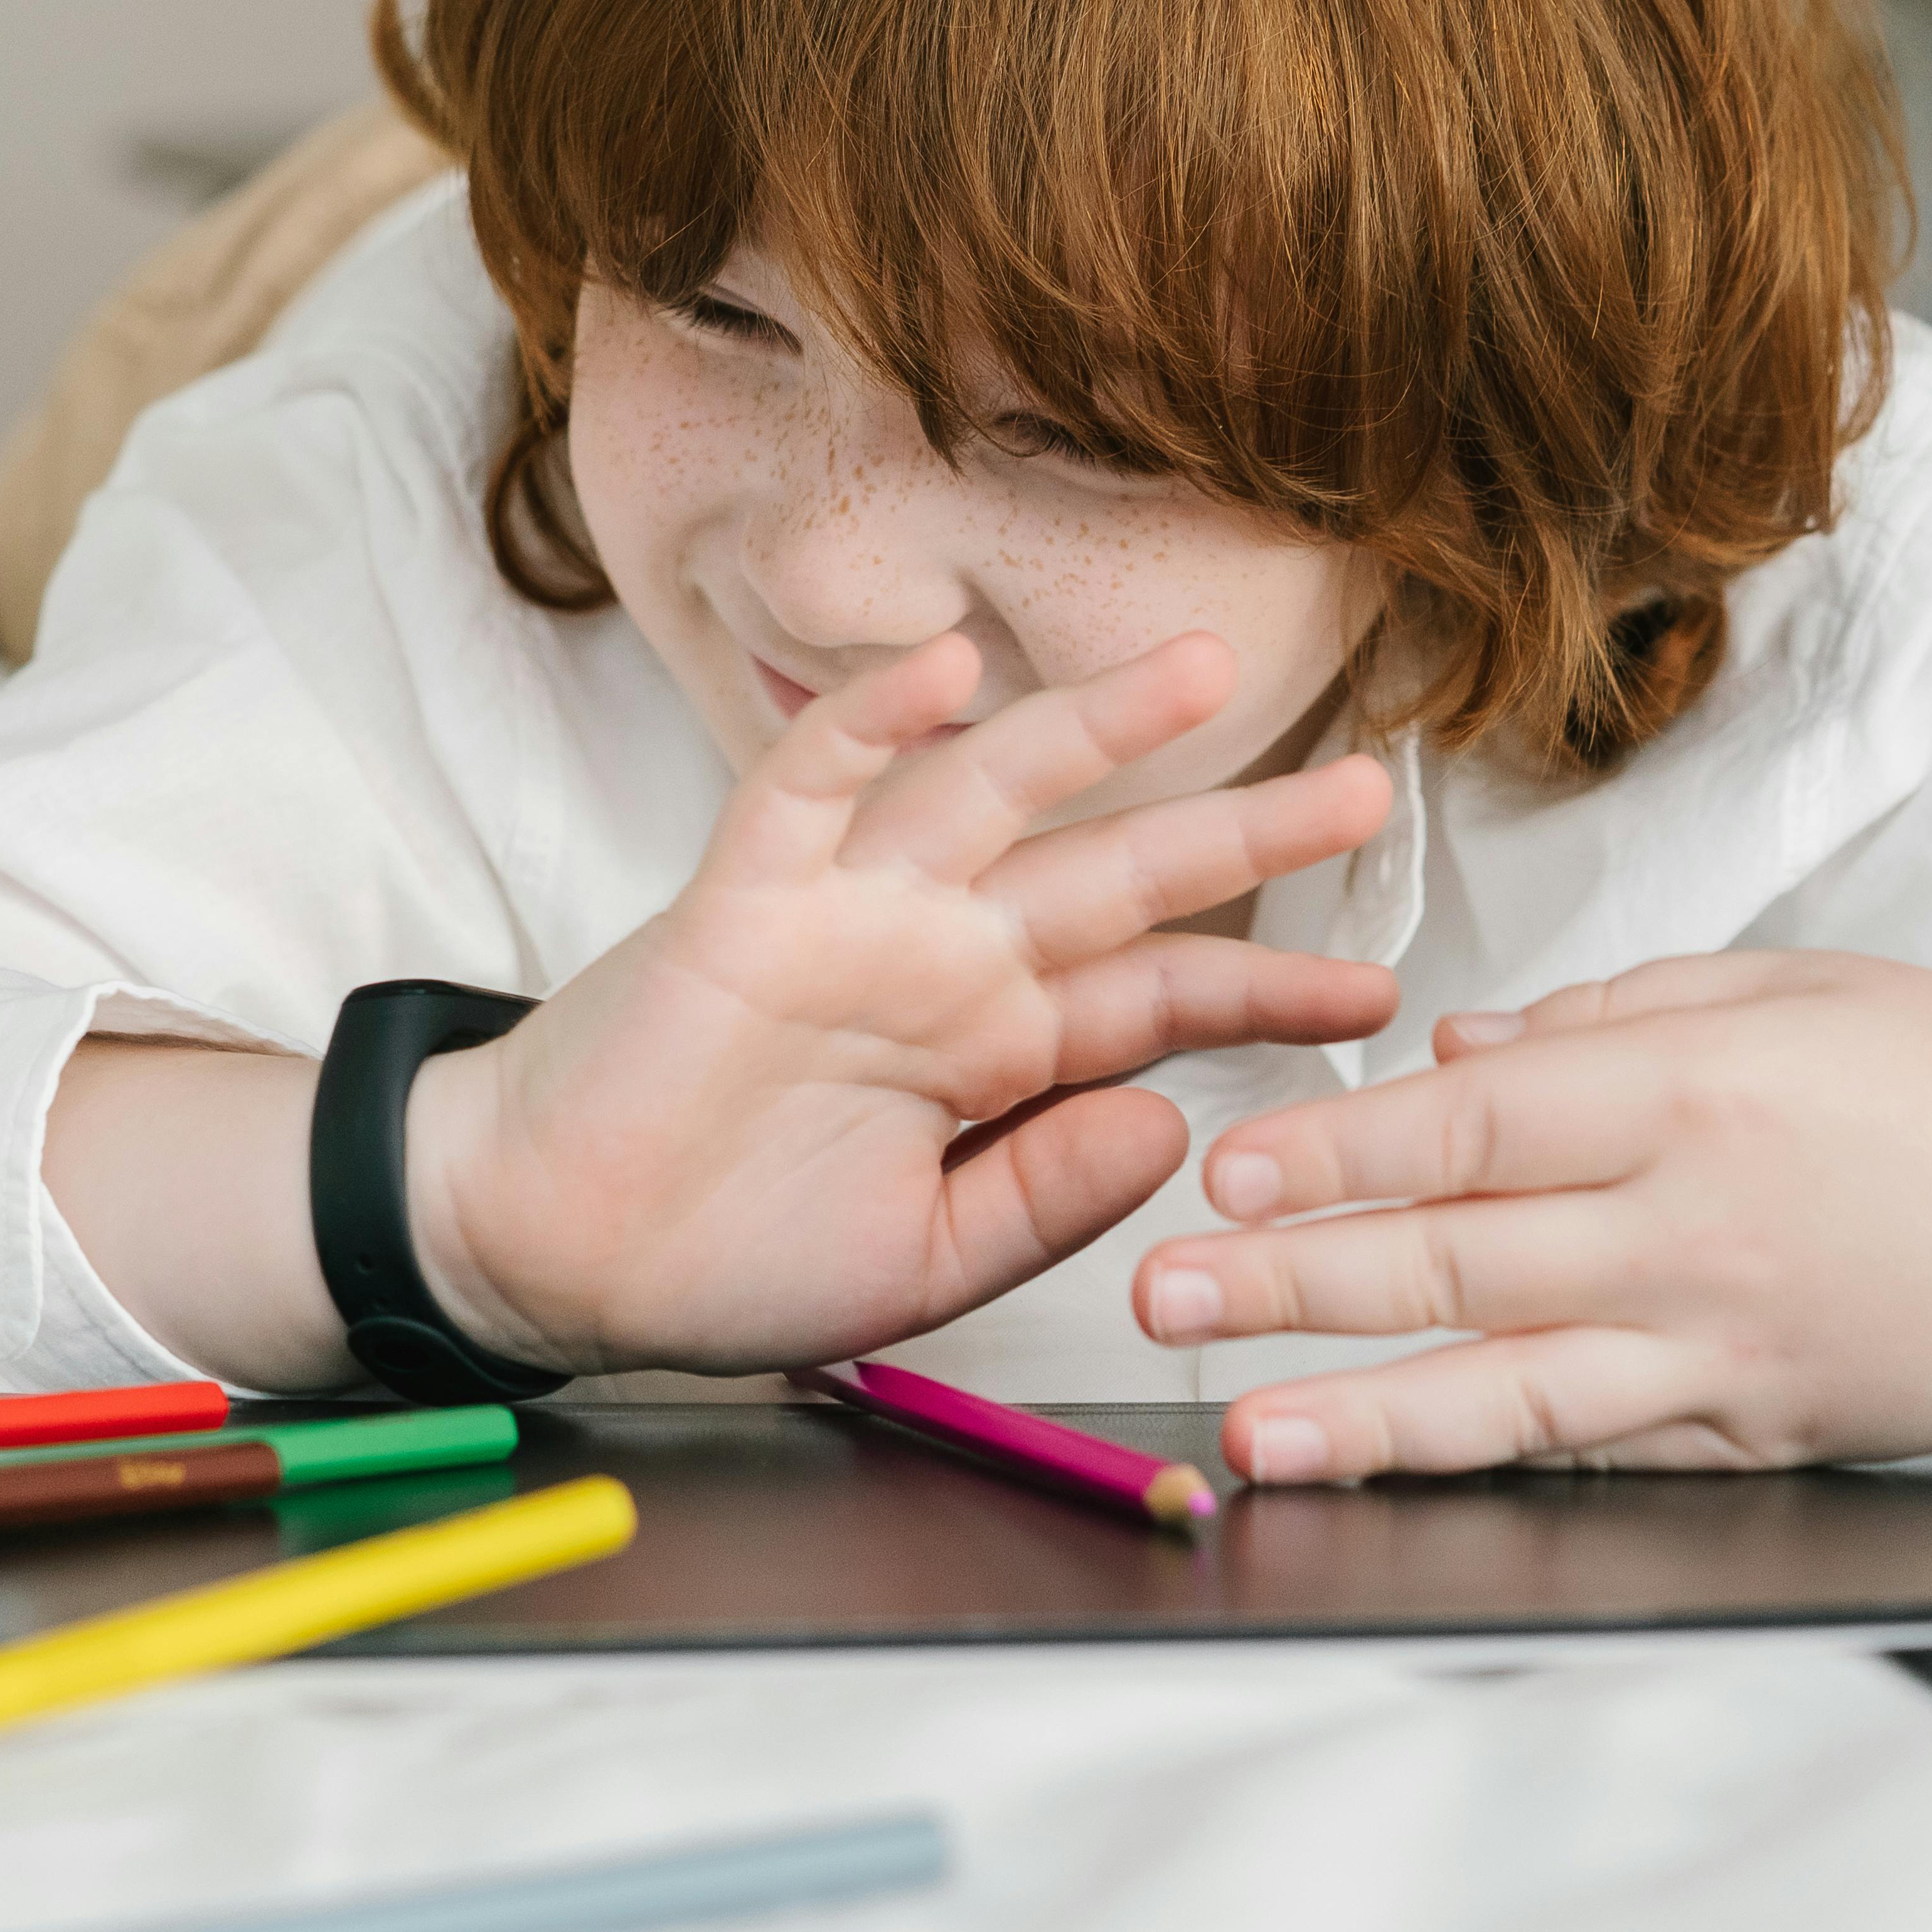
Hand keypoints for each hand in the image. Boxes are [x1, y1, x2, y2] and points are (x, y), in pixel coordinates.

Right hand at [406, 631, 1396, 1372]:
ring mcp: (849, 916)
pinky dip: (872, 720)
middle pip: (1117, 873)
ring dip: (1093, 727)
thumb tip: (1167, 1127)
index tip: (1376, 997)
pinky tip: (944, 667)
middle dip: (1242, 829)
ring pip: (991, 792)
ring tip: (1201, 671)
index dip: (1268, 988)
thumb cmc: (723, 1257)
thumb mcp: (925, 1264)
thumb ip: (1045, 1198)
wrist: (555, 1257)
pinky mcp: (745, 900)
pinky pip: (813, 787)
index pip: (1158, 995)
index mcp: (991, 1049)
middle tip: (1365, 789)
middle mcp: (940, 961)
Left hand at [1129, 950, 1931, 1480]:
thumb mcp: (1803, 987)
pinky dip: (1484, 1457)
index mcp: (1704, 1092)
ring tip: (1235, 1423)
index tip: (1224, 1157)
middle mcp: (1699, 1229)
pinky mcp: (1759, 1431)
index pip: (1476, 1121)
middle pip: (1457, 1259)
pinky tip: (1392, 1465)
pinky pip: (1597, 1442)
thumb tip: (1463, 1044)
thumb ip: (1620, 1012)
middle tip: (1159, 1292)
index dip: (1339, 1147)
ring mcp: (1728, 1348)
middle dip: (1290, 1278)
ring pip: (1505, 1389)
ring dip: (1355, 1409)